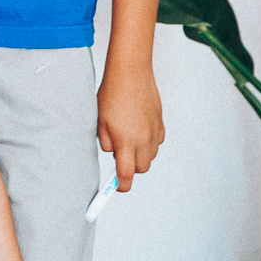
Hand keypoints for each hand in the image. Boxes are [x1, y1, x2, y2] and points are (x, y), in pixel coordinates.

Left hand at [97, 65, 164, 191]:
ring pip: (150, 156)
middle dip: (130, 167)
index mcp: (126, 141)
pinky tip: (139, 128)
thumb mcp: (100, 120)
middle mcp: (144, 140)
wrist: (131, 73)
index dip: (121, 185)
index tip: (117, 187)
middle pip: (141, 168)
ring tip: (128, 136)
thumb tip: (114, 153)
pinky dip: (149, 142)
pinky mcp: (161, 123)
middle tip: (119, 152)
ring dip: (140, 154)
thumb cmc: (111, 95)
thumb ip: (105, 142)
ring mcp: (155, 132)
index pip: (126, 174)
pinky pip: (157, 142)